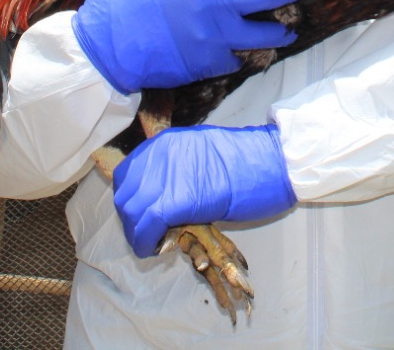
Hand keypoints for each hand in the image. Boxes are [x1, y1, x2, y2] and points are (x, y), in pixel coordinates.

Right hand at [72, 0, 298, 93]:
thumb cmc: (115, 3)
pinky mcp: (213, 63)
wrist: (105, 53)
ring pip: (267, 34)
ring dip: (279, 32)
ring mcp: (218, 35)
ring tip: (285, 32)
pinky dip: (242, 56)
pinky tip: (245, 54)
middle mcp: (217, 1)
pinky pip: (240, 59)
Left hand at [113, 124, 295, 257]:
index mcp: (165, 143)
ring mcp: (164, 176)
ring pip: (131, 211)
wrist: (267, 163)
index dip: (132, 199)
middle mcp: (158, 156)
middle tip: (148, 234)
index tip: (143, 215)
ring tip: (153, 243)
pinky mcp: (174, 200)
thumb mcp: (202, 155)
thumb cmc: (245, 161)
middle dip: (131, 219)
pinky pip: (145, 226)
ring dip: (137, 233)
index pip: (129, 175)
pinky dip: (144, 242)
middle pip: (125, 194)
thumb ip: (178, 170)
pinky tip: (156, 250)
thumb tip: (165, 194)